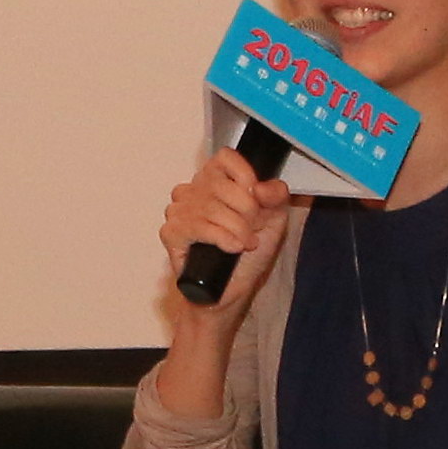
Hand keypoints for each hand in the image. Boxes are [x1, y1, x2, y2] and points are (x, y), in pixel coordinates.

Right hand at [155, 147, 292, 324]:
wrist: (233, 290)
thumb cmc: (247, 254)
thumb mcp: (274, 220)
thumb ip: (276, 197)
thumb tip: (261, 188)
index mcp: (216, 180)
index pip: (225, 158)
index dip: (244, 176)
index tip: (256, 198)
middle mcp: (193, 191)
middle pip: (220, 183)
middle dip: (246, 211)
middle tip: (252, 230)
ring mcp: (178, 211)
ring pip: (210, 207)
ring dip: (236, 229)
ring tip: (244, 244)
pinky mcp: (171, 233)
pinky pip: (196, 227)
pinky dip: (221, 238)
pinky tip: (231, 249)